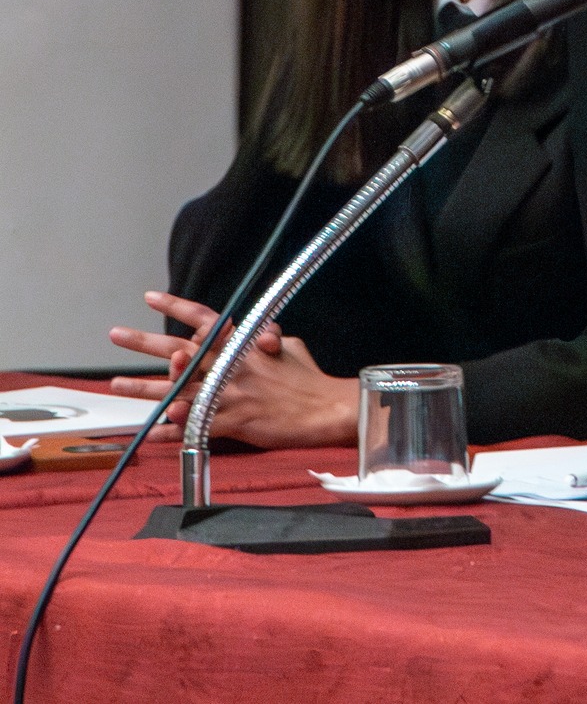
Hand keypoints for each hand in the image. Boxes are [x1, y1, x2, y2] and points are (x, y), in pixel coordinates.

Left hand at [109, 291, 357, 447]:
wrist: (326, 409)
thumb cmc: (310, 378)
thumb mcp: (289, 346)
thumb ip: (266, 338)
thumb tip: (259, 335)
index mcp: (244, 344)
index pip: (205, 319)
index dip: (176, 307)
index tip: (151, 297)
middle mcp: (230, 366)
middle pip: (180, 350)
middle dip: (145, 342)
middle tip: (117, 334)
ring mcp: (228, 394)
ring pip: (177, 390)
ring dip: (144, 388)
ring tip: (117, 385)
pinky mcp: (232, 421)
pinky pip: (194, 426)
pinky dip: (172, 430)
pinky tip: (150, 432)